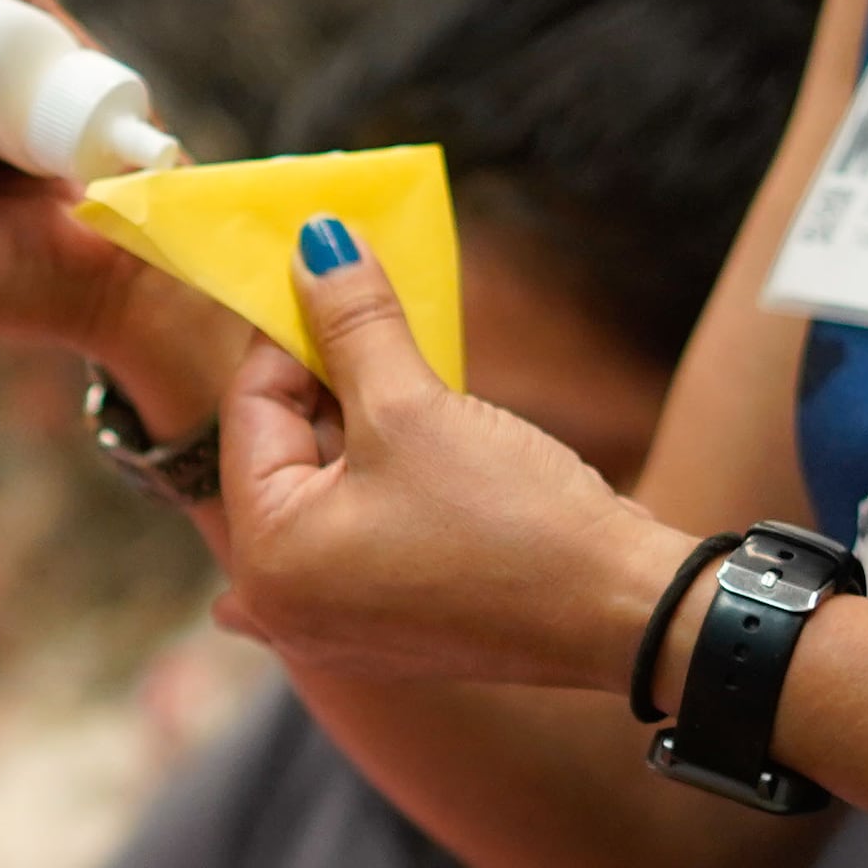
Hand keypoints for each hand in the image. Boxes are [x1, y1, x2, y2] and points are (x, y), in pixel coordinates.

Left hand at [216, 218, 683, 691]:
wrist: (618, 610)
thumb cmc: (509, 521)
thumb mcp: (414, 406)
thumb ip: (353, 321)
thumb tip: (316, 242)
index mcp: (265, 562)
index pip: (248, 410)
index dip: (293, 331)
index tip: (332, 273)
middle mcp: (283, 606)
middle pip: (281, 451)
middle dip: (328, 381)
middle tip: (372, 315)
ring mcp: (334, 625)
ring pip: (324, 487)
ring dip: (360, 425)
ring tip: (413, 380)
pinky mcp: (388, 624)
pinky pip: (359, 530)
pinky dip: (380, 479)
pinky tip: (422, 445)